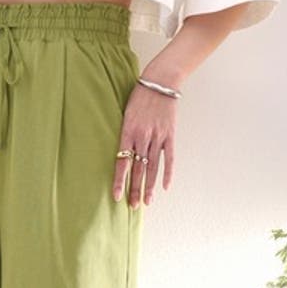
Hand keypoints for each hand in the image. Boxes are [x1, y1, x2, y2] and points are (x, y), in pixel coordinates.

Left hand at [113, 83, 176, 208]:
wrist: (160, 81)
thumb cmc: (139, 96)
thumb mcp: (125, 113)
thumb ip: (124, 135)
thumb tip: (122, 156)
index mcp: (128, 131)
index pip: (122, 162)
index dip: (120, 181)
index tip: (117, 196)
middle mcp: (142, 136)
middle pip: (137, 169)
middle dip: (135, 189)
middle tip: (133, 207)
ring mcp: (157, 137)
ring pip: (152, 167)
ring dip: (149, 186)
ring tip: (147, 202)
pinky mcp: (169, 135)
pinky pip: (169, 158)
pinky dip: (167, 173)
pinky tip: (165, 187)